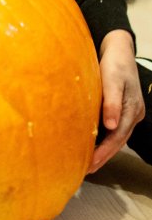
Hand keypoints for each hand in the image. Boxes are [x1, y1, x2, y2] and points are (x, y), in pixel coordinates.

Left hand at [88, 30, 144, 172]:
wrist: (118, 49)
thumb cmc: (114, 63)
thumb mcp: (113, 79)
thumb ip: (111, 101)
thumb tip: (111, 126)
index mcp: (132, 109)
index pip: (117, 137)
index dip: (104, 152)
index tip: (90, 163)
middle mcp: (133, 114)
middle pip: (118, 141)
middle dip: (103, 156)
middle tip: (86, 170)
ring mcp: (128, 112)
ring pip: (116, 137)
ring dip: (103, 150)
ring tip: (88, 163)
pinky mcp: (120, 109)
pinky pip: (113, 129)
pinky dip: (103, 139)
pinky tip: (92, 145)